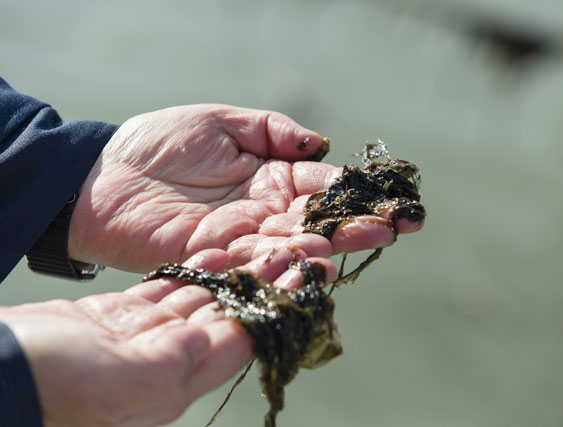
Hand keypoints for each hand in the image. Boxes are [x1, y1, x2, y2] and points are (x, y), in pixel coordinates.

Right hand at [0, 248, 336, 426]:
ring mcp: (146, 336)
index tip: (312, 273)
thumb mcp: (123, 376)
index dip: (282, 301)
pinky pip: (171, 288)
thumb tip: (230, 338)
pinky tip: (215, 251)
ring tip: (270, 242)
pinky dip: (195, 268)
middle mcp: (171, 357)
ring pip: (206, 296)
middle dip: (271, 279)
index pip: (248, 331)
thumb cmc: (54, 385)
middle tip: (305, 250)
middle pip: (234, 310)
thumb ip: (181, 359)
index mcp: (180, 376)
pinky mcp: (123, 318)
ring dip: (239, 269)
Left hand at [68, 104, 421, 271]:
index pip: (321, 187)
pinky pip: (258, 261)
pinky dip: (291, 261)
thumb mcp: (222, 123)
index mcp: (269, 179)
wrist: (102, 177)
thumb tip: (320, 146)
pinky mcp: (216, 260)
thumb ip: (272, 132)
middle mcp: (263, 213)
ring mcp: (242, 239)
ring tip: (376, 235)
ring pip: (296, 243)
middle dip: (361, 220)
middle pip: (319, 220)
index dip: (356, 191)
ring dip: (337, 240)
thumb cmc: (158, 143)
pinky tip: (322, 258)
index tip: (393, 195)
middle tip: (404, 222)